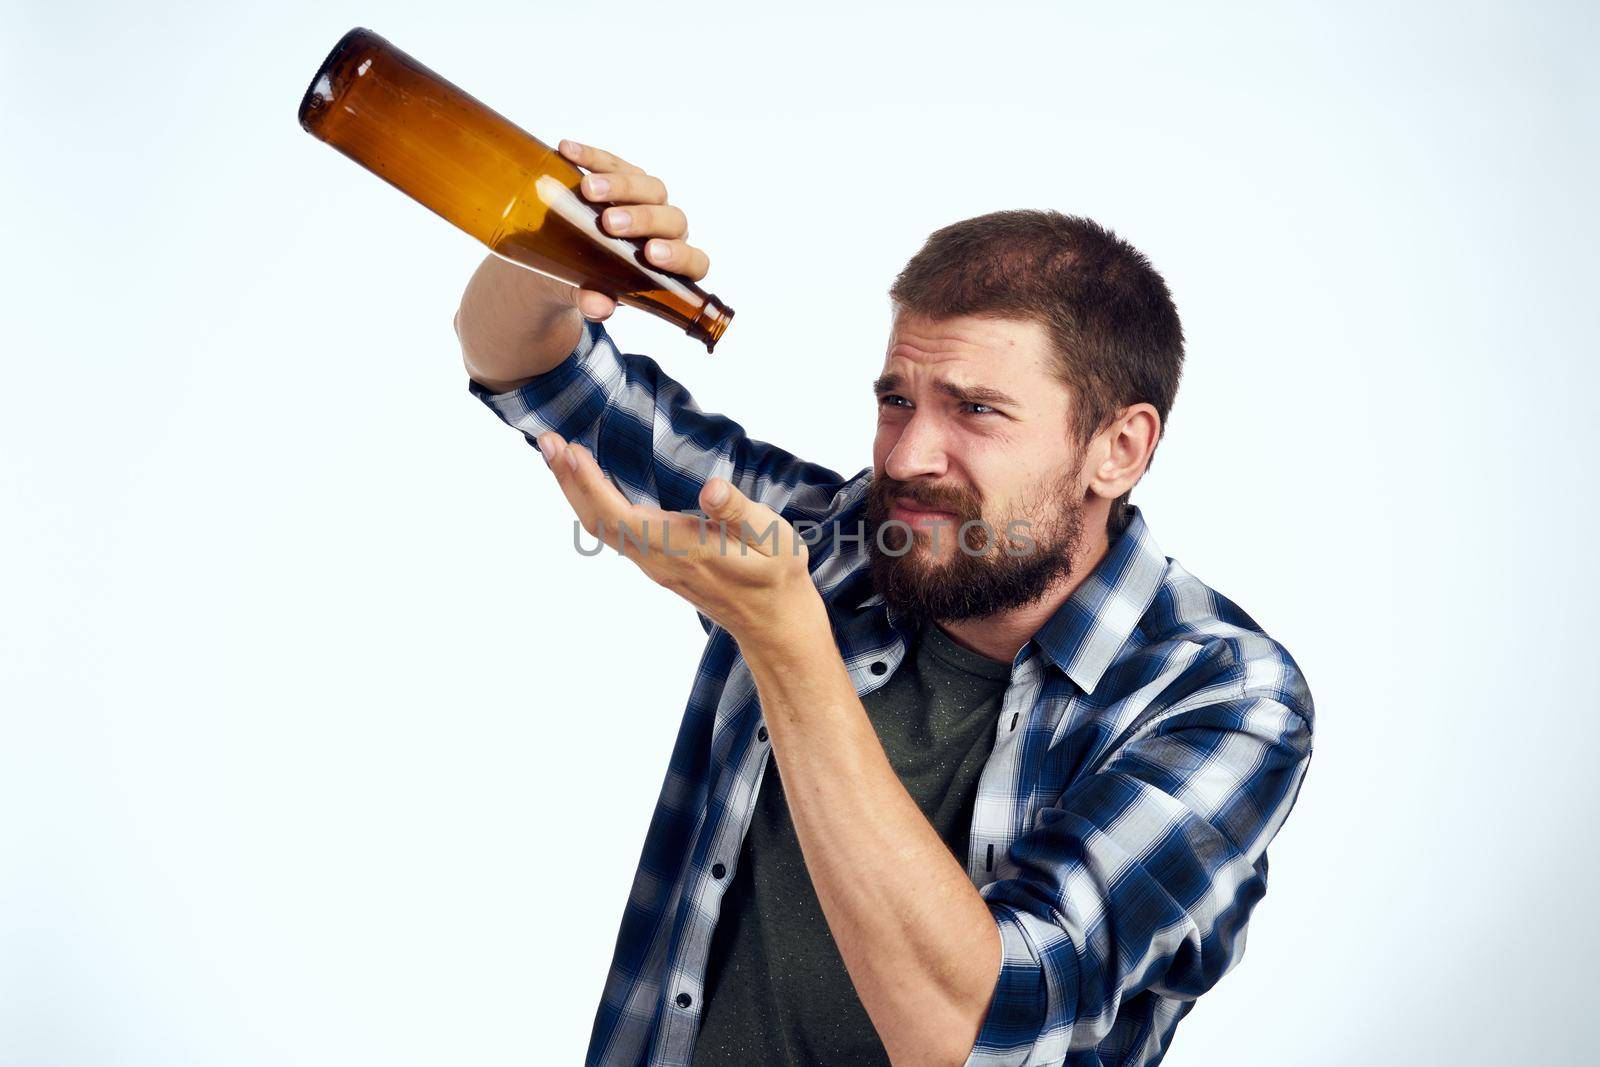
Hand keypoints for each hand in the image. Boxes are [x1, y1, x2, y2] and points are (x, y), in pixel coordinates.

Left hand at [534, 429, 822, 648]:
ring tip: (558, 453)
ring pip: (602, 527)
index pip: (622, 517)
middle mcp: (658, 559)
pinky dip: (593, 501)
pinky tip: (588, 482)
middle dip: (569, 481)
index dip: (592, 485)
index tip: (571, 451)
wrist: (774, 621)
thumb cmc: (777, 574)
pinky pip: (613, 530)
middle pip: (599, 521)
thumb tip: (711, 490)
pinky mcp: (658, 561)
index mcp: (682, 549)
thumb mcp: (774, 538)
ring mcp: (654, 563)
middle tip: (547, 441)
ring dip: (576, 490)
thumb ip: (740, 512)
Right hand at [557, 139, 713, 321]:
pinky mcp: (623, 178)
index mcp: (671, 265)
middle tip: (610, 222)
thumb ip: (593, 302)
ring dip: (620, 185)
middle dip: (642, 219)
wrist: (563, 260)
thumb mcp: (587, 294)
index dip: (678, 257)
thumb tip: (598, 308)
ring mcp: (647, 201)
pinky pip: (613, 162)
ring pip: (649, 187)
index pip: (693, 261)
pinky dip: (591, 157)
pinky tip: (567, 151)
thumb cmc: (588, 281)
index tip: (651, 254)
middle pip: (669, 218)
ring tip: (587, 189)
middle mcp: (666, 231)